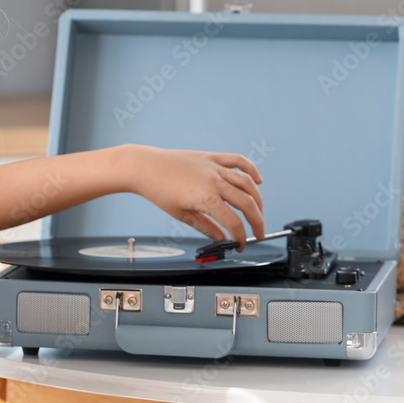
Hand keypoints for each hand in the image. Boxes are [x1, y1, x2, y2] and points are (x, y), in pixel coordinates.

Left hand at [123, 145, 265, 246]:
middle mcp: (214, 180)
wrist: (145, 167)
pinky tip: (258, 180)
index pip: (234, 223)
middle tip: (259, 233)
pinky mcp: (212, 157)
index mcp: (206, 198)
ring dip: (258, 199)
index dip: (241, 237)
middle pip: (247, 203)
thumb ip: (206, 227)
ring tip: (259, 212)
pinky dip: (251, 169)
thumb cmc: (158, 190)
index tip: (240, 245)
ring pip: (248, 182)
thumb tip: (220, 238)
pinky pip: (238, 161)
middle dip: (257, 221)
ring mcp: (215, 167)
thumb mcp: (182, 215)